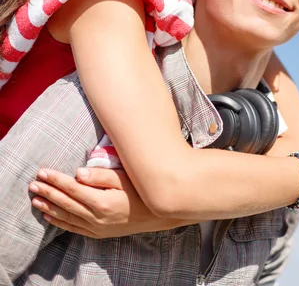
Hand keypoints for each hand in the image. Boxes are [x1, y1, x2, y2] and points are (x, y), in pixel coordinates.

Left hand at [29, 168, 190, 237]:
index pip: (73, 189)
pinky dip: (60, 222)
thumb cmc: (143, 190)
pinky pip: (74, 228)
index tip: (42, 172)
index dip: (56, 180)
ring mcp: (97, 227)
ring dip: (49, 207)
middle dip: (48, 193)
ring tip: (35, 199)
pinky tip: (50, 216)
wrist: (159, 214)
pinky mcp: (99, 232)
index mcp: (102, 201)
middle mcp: (96, 217)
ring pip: (67, 217)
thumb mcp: (125, 178)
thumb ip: (101, 176)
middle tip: (32, 184)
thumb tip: (77, 173)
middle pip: (66, 203)